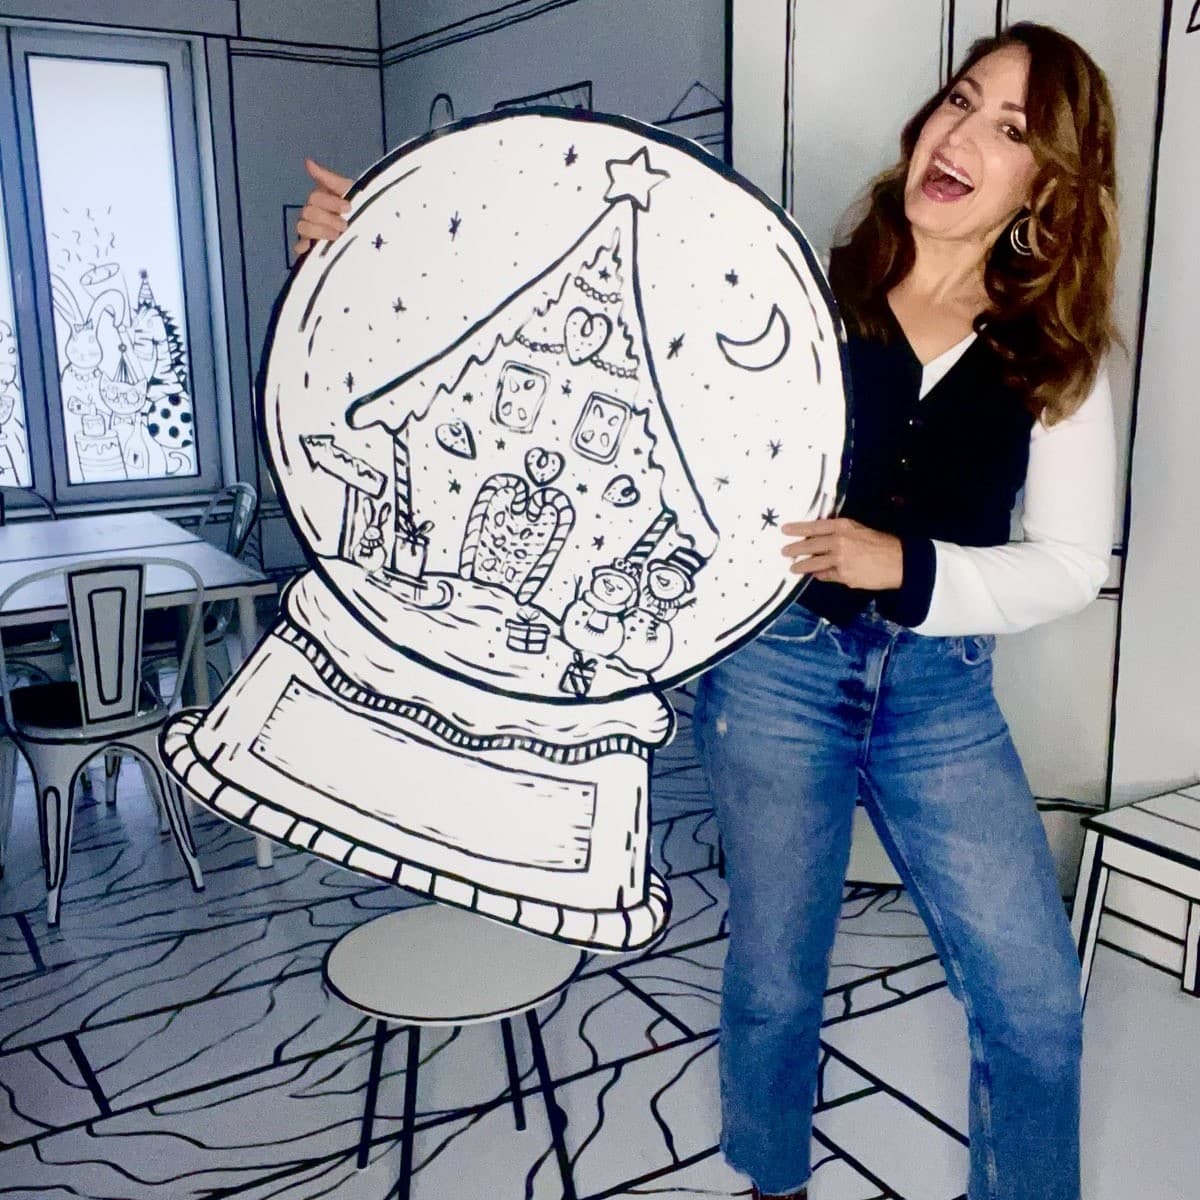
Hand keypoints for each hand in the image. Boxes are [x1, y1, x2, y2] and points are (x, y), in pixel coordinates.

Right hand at [292, 158, 352, 256]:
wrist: (370, 230)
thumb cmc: (359, 208)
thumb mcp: (349, 191)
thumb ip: (329, 178)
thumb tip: (307, 162)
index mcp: (320, 199)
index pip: (315, 198)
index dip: (331, 202)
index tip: (348, 207)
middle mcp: (312, 213)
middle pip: (308, 212)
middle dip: (327, 218)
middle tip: (345, 225)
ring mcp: (310, 230)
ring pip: (302, 228)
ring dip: (319, 231)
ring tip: (337, 236)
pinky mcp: (310, 248)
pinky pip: (299, 247)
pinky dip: (304, 248)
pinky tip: (312, 248)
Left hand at [780, 518, 902, 589]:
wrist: (899, 562)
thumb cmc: (880, 543)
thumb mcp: (858, 530)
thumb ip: (839, 532)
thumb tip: (819, 537)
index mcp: (842, 527)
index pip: (814, 526)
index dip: (797, 529)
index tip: (784, 530)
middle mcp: (839, 542)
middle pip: (810, 546)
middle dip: (794, 549)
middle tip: (784, 551)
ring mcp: (840, 560)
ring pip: (814, 564)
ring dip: (801, 566)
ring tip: (793, 568)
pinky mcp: (844, 576)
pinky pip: (826, 576)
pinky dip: (820, 575)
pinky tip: (816, 575)